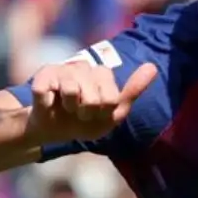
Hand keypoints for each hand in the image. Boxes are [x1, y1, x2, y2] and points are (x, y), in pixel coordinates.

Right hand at [26, 61, 157, 145]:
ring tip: (66, 106)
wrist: (53, 131)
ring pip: (71, 91)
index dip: (103, 114)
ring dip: (68, 108)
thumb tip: (153, 66)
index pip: (111, 99)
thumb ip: (132, 91)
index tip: (97, 115)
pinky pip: (47, 92)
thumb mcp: (113, 114)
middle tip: (79, 112)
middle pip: (93, 97)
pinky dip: (48, 105)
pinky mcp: (44, 74)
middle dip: (86, 113)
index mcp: (103, 74)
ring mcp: (64, 69)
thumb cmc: (85, 122)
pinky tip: (49, 103)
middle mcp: (85, 67)